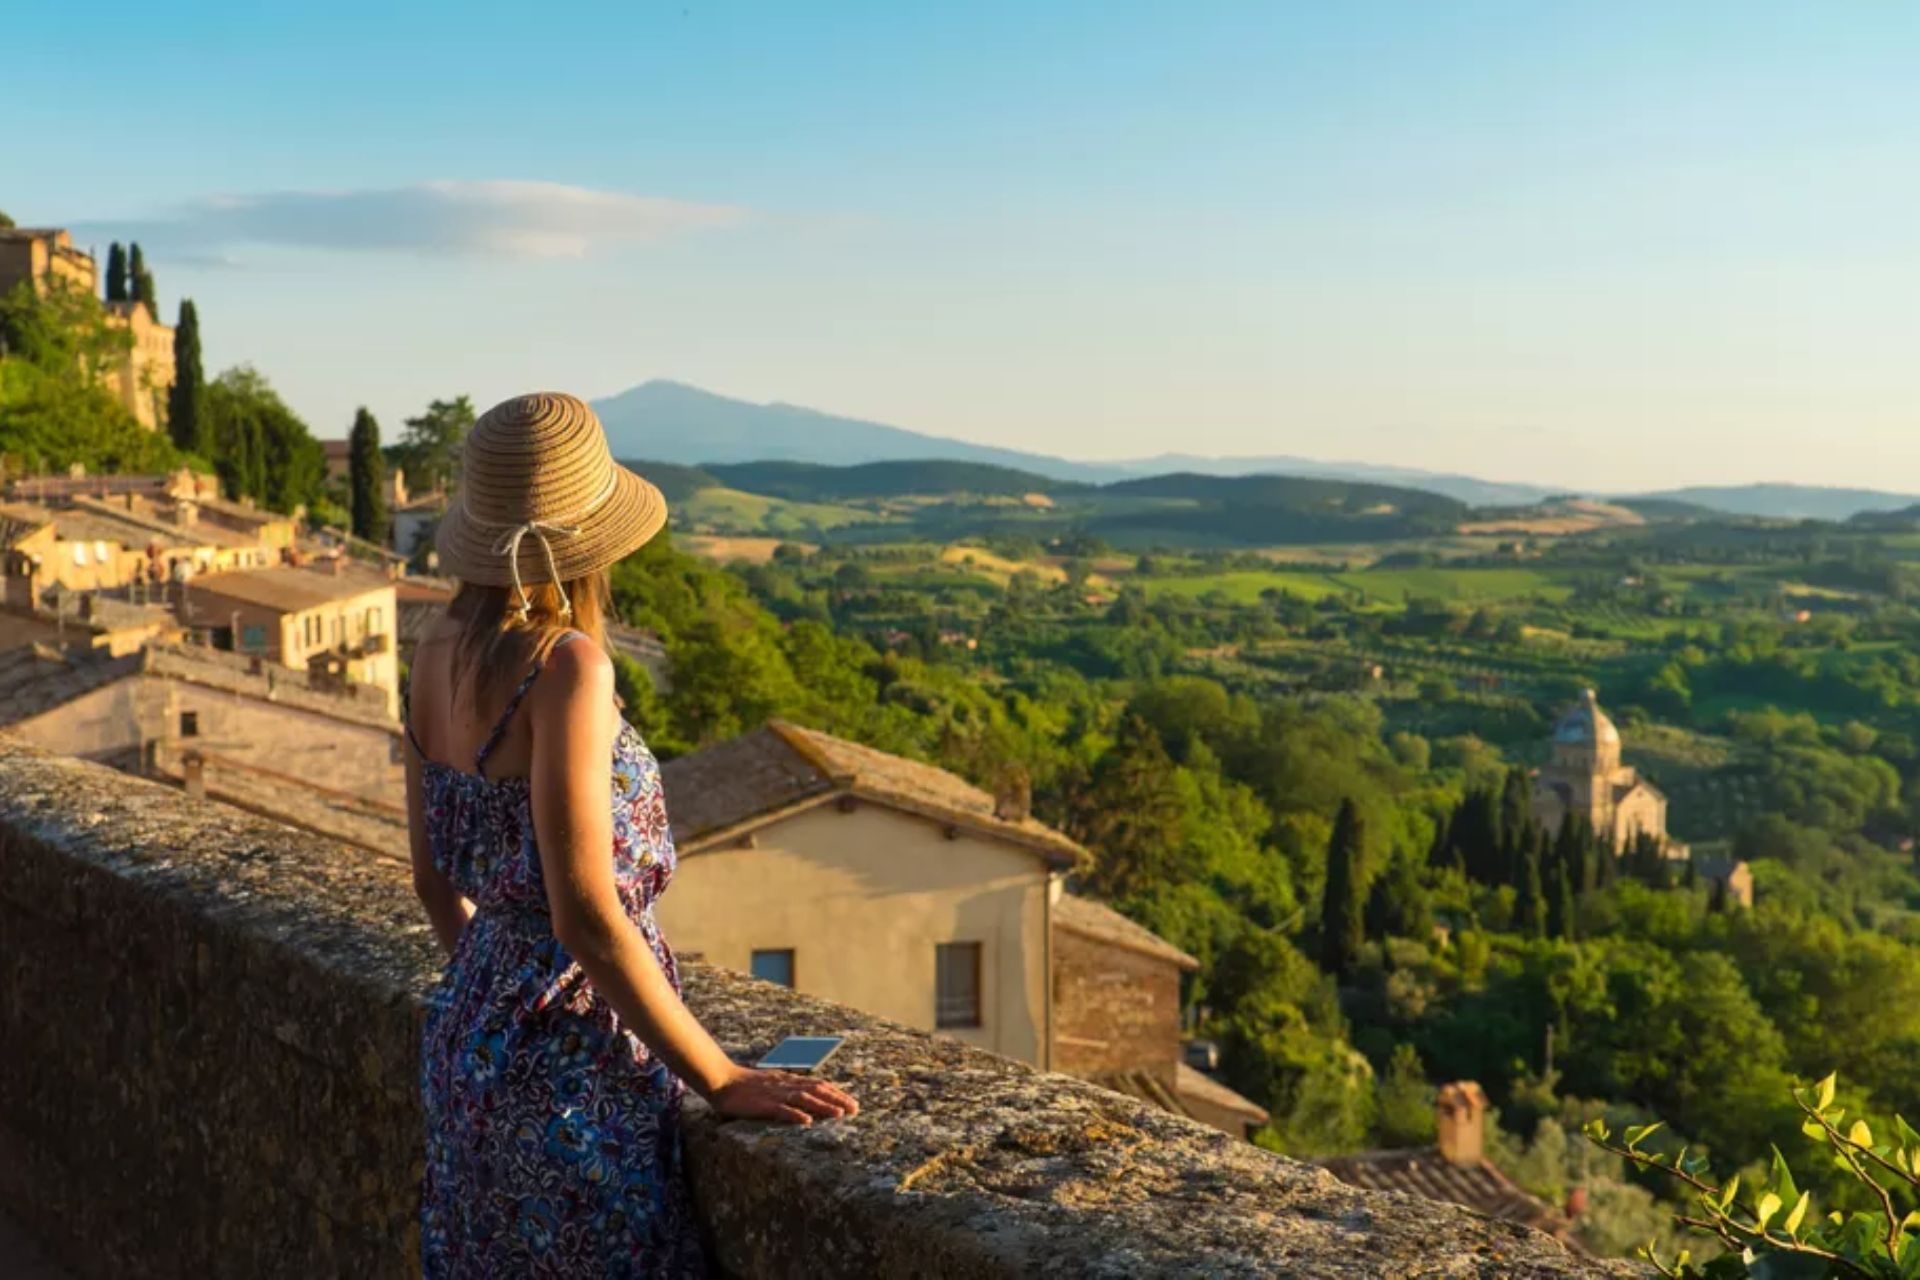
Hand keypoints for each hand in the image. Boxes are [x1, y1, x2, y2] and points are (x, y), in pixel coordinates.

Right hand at [705, 1066, 858, 1125]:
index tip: (852, 1102)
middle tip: (854, 1109)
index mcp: (788, 1080)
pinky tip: (807, 1121)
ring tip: (839, 1114)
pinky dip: (795, 1114)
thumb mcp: (772, 1083)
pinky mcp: (763, 1104)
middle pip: (816, 1090)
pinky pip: (781, 1109)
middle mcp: (786, 1085)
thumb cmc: (745, 1085)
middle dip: (837, 1099)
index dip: (836, 1093)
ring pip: (803, 1099)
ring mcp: (775, 1094)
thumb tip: (805, 1098)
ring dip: (822, 1106)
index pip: (818, 1084)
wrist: (723, 1081)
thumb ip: (788, 1088)